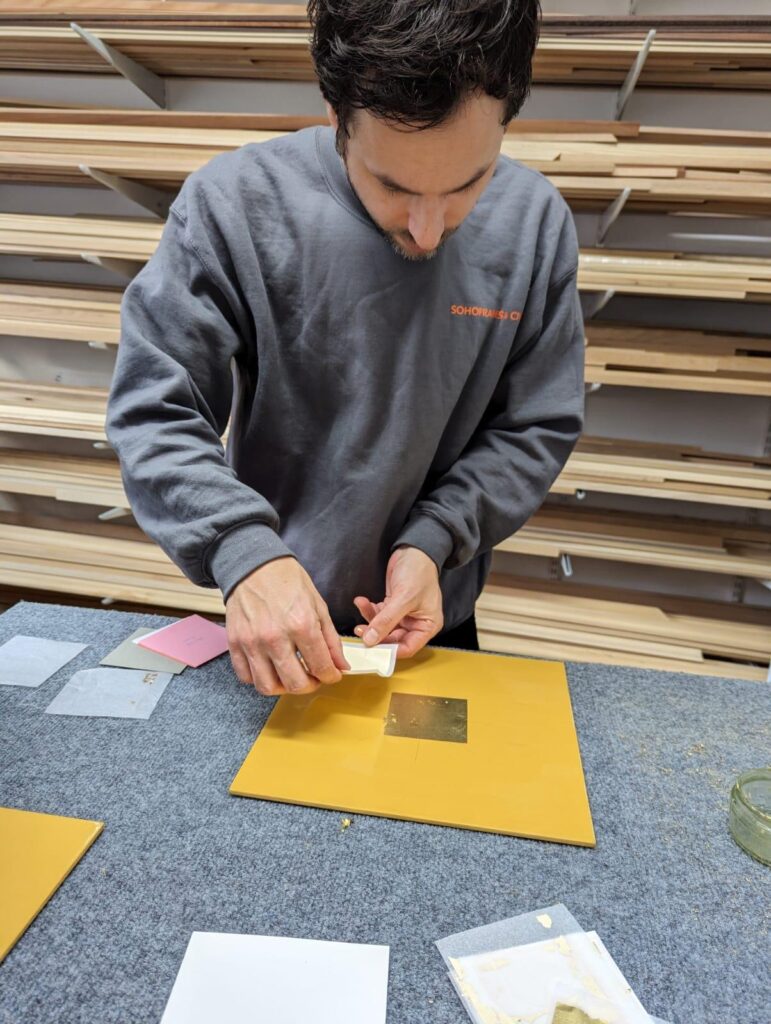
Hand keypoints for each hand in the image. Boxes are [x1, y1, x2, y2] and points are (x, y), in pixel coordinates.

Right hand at [226, 556, 349, 695]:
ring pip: (267, 686)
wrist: (254, 564)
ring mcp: (252, 642)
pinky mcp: (235, 643)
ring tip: (292, 676)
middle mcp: (275, 637)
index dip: (331, 676)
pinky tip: (270, 668)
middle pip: (295, 684)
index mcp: (301, 624)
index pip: (321, 667)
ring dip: (284, 688)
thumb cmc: (287, 580)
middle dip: (310, 686)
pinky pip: (246, 676)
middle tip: (314, 678)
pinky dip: (259, 679)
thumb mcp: (318, 605)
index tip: (332, 675)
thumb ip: (330, 639)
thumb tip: (340, 665)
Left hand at [353, 546, 442, 658]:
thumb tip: (370, 641)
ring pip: (383, 628)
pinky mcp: (393, 606)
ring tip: (359, 613)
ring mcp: (404, 615)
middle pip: (393, 640)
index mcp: (427, 626)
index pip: (407, 648)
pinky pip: (378, 614)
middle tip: (360, 632)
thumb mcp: (403, 598)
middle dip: (376, 636)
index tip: (371, 650)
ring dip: (370, 622)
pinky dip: (369, 610)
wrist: (414, 549)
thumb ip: (386, 621)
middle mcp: (416, 623)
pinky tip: (361, 601)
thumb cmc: (419, 572)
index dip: (389, 651)